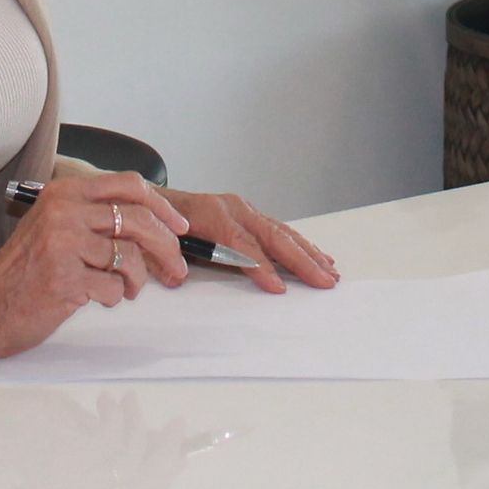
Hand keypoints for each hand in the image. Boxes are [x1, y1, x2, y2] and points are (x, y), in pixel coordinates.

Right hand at [0, 173, 190, 362]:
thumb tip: (156, 225)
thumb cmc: (28, 267)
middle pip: (138, 220)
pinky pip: (113, 288)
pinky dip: (114, 297)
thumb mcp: (58, 224)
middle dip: (166, 247)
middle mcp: (65, 211)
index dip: (162, 206)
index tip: (179, 227)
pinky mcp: (65, 278)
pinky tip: (99, 298)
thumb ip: (97, 216)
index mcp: (66, 192)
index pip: (129, 185)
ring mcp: (64, 244)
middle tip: (176, 268)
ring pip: (129, 258)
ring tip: (126, 289)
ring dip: (137, 280)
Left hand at [164, 187, 337, 293]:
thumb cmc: (159, 223)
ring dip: (308, 254)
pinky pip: (280, 231)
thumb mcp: (156, 241)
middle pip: (271, 236)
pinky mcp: (251, 216)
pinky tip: (320, 257)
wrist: (157, 199)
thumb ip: (165, 260)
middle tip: (324, 282)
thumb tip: (176, 277)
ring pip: (282, 233)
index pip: (240, 243)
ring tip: (331, 273)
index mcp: (210, 213)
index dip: (259, 266)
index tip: (279, 289)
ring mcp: (244, 210)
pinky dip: (302, 245)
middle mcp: (232, 208)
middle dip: (300, 261)